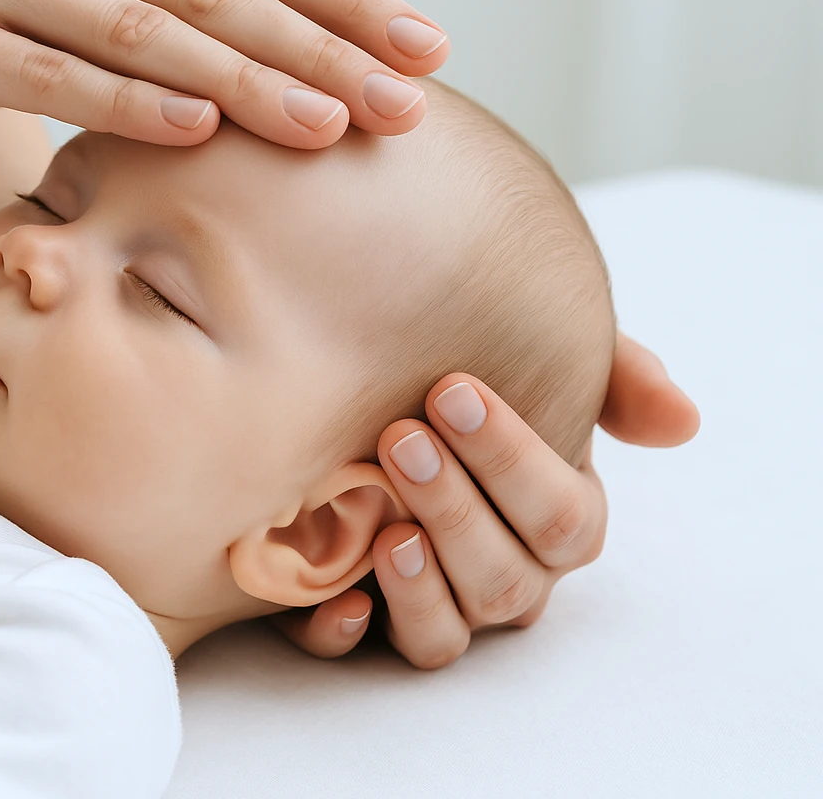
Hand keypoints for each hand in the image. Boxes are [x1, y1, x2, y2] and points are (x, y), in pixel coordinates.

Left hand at [276, 332, 699, 666]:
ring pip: (445, 633)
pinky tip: (339, 602)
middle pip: (503, 579)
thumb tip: (681, 420)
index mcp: (560, 522)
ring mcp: (442, 611)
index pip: (562, 518)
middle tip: (400, 438)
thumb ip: (615, 376)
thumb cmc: (468, 387)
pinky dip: (348, 635)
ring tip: (386, 528)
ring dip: (418, 585)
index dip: (512, 459)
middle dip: (454, 507)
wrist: (376, 394)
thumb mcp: (544, 364)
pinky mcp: (369, 625)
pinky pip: (362, 655)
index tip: (451, 389)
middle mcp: (509, 578)